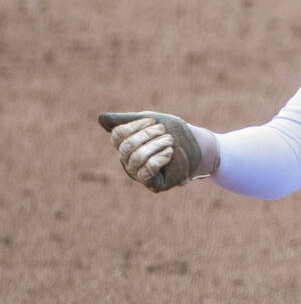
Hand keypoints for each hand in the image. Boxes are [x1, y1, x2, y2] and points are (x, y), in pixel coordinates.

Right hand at [98, 111, 215, 191]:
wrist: (197, 146)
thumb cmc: (172, 132)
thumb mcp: (150, 121)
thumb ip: (125, 120)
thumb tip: (100, 119)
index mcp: (124, 145)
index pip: (118, 135)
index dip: (135, 126)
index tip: (154, 121)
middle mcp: (128, 162)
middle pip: (126, 147)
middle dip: (147, 135)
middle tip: (166, 132)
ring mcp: (139, 174)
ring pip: (137, 159)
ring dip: (156, 146)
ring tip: (171, 141)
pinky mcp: (154, 184)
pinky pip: (147, 172)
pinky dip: (159, 159)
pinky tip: (169, 153)